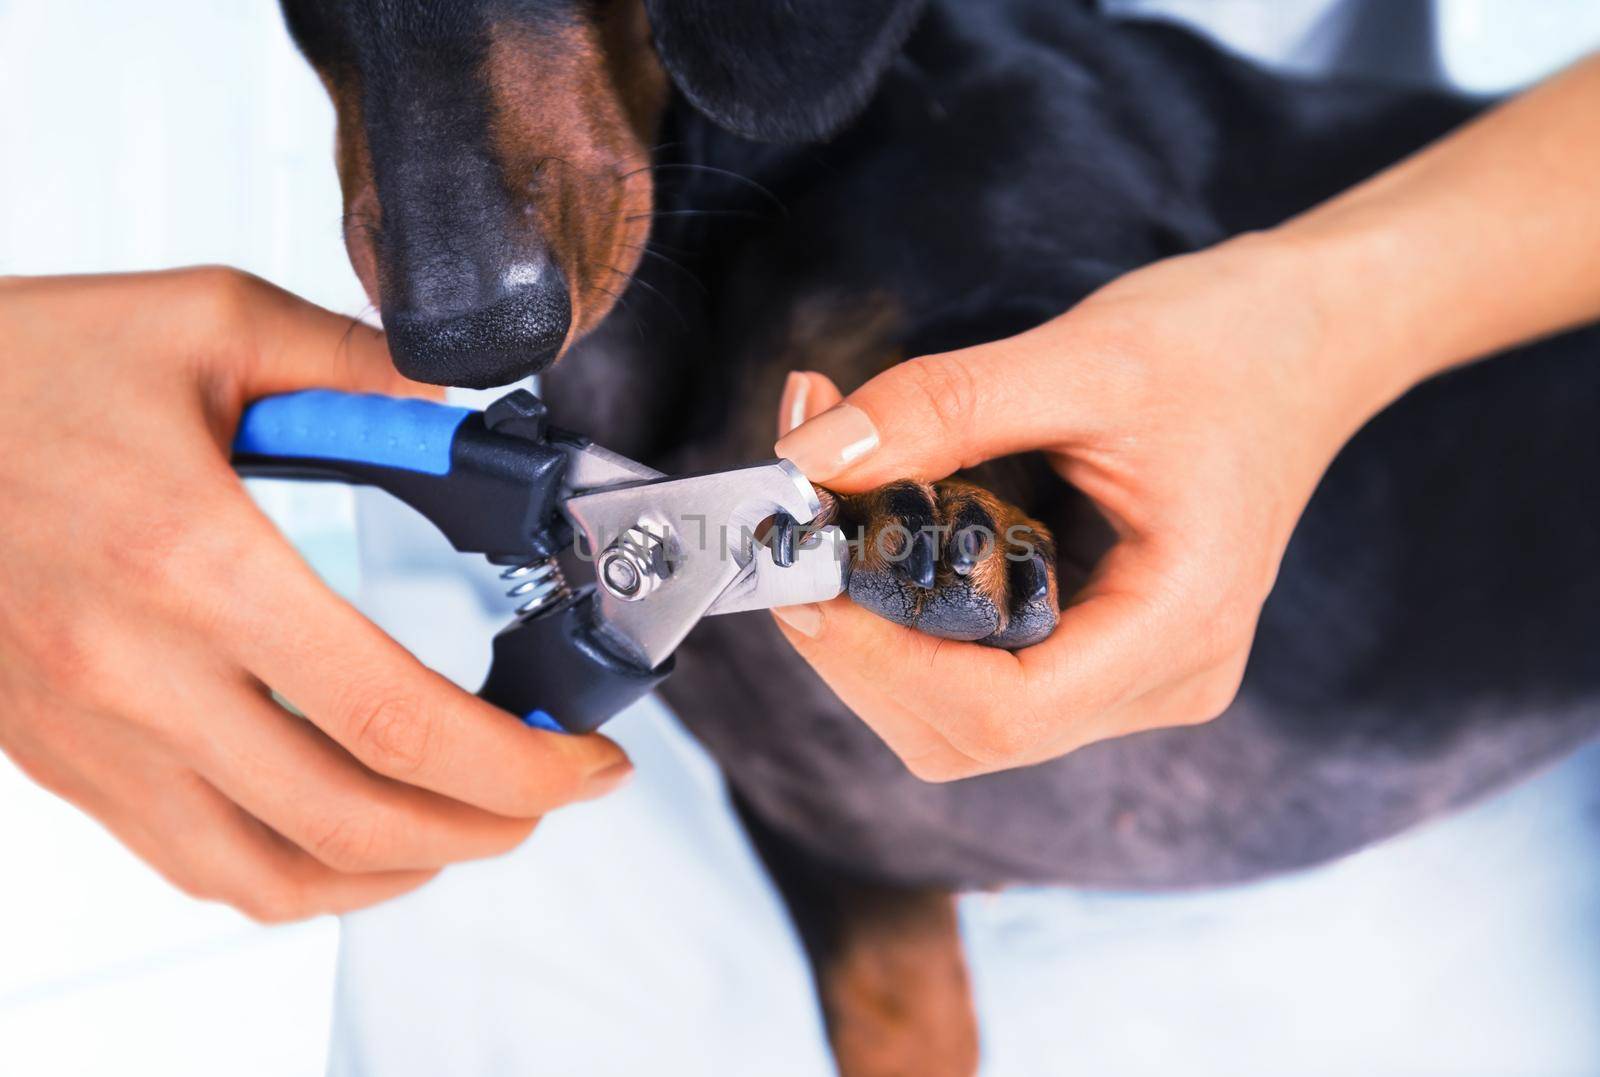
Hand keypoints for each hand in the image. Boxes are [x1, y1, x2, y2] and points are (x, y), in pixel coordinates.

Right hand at [0, 269, 629, 920]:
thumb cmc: (22, 365)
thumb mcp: (210, 320)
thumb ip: (357, 364)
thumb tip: (461, 409)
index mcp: (196, 561)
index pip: (394, 715)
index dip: (517, 763)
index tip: (587, 759)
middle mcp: (139, 673)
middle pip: (353, 819)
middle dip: (488, 825)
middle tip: (552, 791)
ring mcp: (93, 735)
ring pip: (272, 875)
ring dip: (400, 868)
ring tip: (472, 822)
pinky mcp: (61, 758)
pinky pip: (195, 863)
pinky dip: (299, 875)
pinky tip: (353, 833)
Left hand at [769, 236, 1399, 780]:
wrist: (1311, 339)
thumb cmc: (1229, 342)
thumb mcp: (1085, 356)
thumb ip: (944, 406)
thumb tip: (810, 456)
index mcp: (1181, 626)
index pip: (1004, 713)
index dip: (881, 665)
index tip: (804, 581)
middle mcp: (1162, 679)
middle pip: (966, 731)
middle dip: (862, 650)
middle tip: (801, 538)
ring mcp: (1134, 675)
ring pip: (962, 713)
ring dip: (876, 633)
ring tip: (839, 517)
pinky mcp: (1103, 648)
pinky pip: (982, 670)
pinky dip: (912, 616)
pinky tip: (888, 535)